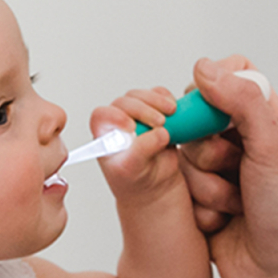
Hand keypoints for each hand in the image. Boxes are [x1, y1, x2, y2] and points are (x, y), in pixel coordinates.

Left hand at [92, 86, 184, 200]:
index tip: (132, 127)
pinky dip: (168, 99)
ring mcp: (136, 115)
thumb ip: (142, 150)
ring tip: (170, 115)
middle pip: (125, 102)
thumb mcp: (133, 169)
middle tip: (159, 122)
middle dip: (143, 110)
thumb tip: (160, 132)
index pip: (102, 116)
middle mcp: (117, 122)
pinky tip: (174, 111)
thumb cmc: (135, 178)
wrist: (156, 182)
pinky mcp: (154, 111)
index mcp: (105, 135)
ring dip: (157, 101)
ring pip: (142, 96)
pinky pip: (159, 95)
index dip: (115, 116)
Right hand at [175, 58, 277, 277]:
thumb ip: (241, 102)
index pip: (231, 78)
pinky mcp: (200, 198)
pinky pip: (178, 187)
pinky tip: (223, 222)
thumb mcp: (274, 148)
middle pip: (196, 118)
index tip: (208, 111)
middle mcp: (242, 142)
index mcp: (267, 121)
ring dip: (206, 185)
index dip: (212, 90)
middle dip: (209, 150)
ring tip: (236, 205)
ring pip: (183, 155)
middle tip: (235, 169)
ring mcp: (219, 171)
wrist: (277, 276)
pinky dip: (198, 206)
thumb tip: (204, 68)